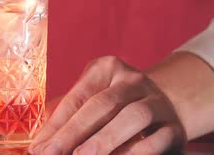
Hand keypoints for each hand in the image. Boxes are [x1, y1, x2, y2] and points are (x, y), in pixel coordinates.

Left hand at [30, 56, 185, 154]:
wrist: (168, 103)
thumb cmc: (115, 103)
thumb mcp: (92, 97)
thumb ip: (67, 114)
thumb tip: (40, 142)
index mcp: (107, 68)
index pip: (78, 96)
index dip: (56, 123)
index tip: (39, 146)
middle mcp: (133, 80)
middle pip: (102, 104)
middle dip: (74, 132)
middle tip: (54, 153)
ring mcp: (157, 101)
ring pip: (133, 117)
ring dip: (105, 140)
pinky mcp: (175, 127)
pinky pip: (155, 139)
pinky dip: (134, 152)